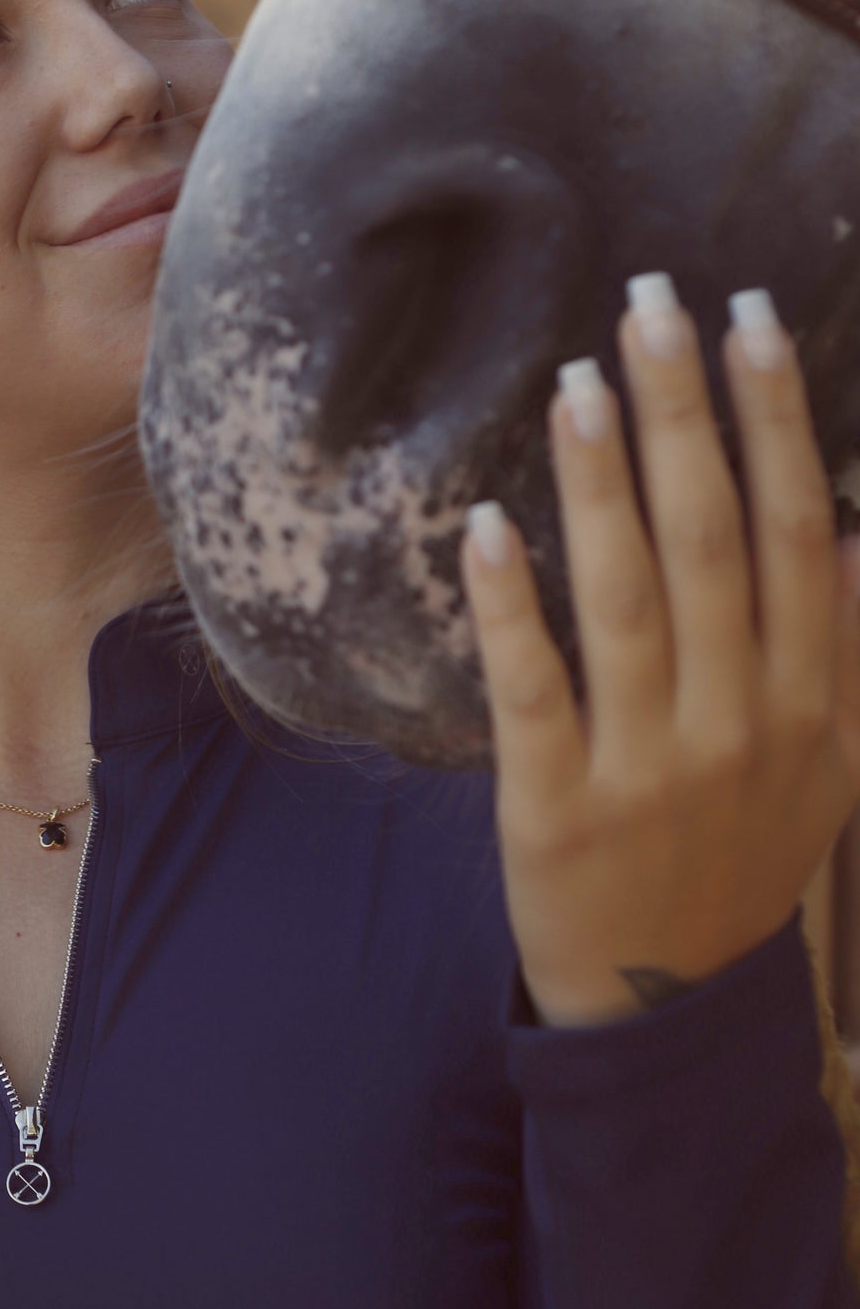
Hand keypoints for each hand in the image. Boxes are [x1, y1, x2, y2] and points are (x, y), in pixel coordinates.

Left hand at [460, 276, 859, 1027]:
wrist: (667, 1002)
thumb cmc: (740, 861)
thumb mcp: (833, 767)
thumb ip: (851, 650)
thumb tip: (852, 524)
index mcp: (807, 701)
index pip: (791, 533)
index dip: (774, 421)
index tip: (747, 321)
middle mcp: (737, 722)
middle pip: (711, 541)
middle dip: (684, 415)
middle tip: (649, 306)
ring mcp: (645, 765)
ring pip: (624, 597)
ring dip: (600, 483)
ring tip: (575, 384)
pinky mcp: (553, 808)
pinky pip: (531, 688)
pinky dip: (509, 607)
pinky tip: (486, 527)